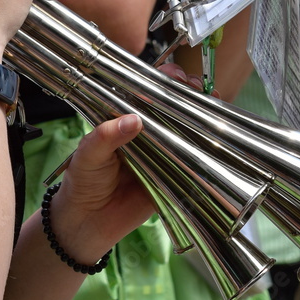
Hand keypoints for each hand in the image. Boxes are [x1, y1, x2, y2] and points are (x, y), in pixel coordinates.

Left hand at [46, 62, 214, 260]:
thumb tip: (132, 120)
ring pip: (186, 128)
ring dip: (201, 113)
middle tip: (194, 86)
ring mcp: (163, 152)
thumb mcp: (87, 154)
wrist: (87, 223)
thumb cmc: (83, 182)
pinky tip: (216, 132)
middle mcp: (148, 133)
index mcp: (126, 120)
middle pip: (172, 106)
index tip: (173, 76)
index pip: (147, 93)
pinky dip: (206, 146)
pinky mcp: (174, 175)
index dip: (162, 81)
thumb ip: (105, 136)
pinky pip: (192, 159)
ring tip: (210, 101)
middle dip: (187, 92)